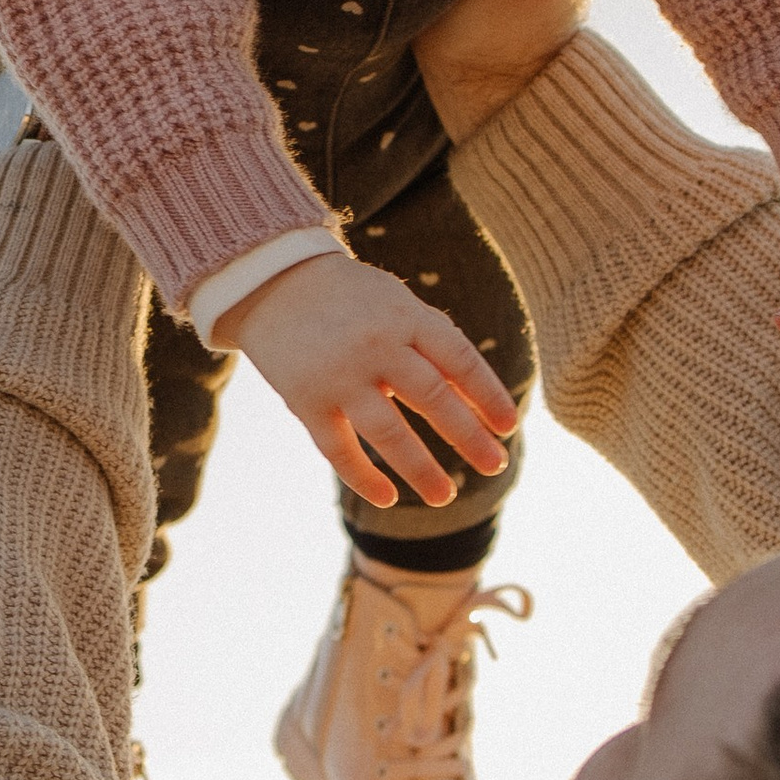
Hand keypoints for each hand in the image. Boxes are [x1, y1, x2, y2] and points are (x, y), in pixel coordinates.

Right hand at [214, 251, 518, 509]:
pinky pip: (338, 448)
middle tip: (496, 466)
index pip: (459, 360)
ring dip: (420, 468)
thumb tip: (477, 400)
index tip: (508, 426)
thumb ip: (432, 345)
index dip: (488, 395)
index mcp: (406, 317)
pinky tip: (388, 497)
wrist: (271, 282)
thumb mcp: (396, 305)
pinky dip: (363, 477)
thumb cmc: (351, 299)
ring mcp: (339, 375)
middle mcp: (376, 345)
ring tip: (445, 496)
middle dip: (468, 436)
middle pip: (432, 397)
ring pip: (387, 432)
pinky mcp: (306, 400)